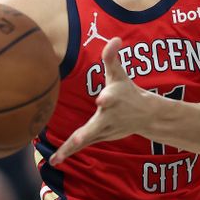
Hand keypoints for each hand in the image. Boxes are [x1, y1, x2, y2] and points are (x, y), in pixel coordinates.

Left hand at [50, 37, 148, 164]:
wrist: (145, 115)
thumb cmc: (127, 90)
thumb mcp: (120, 74)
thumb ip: (113, 57)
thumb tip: (114, 38)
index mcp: (115, 99)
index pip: (112, 97)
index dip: (107, 98)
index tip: (101, 99)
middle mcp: (110, 116)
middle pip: (97, 125)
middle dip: (87, 132)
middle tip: (78, 138)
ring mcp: (105, 130)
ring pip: (87, 139)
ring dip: (73, 147)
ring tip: (58, 157)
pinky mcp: (99, 137)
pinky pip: (82, 145)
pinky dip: (69, 152)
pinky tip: (55, 160)